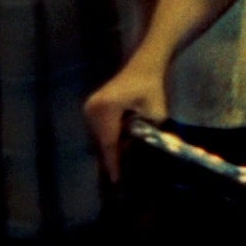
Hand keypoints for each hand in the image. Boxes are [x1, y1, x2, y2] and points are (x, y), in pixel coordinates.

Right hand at [83, 62, 168, 181]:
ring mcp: (90, 107)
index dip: (114, 163)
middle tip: (122, 175)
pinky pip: (100, 128)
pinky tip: (120, 145)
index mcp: (105, 109)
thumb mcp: (156, 112)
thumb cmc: (152, 86)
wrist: (145, 64)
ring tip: (121, 164)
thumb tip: (146, 154)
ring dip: (111, 147)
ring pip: (101, 136)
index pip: (110, 143)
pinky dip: (110, 137)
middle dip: (113, 156)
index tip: (117, 180)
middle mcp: (92, 109)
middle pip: (103, 141)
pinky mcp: (92, 106)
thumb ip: (150, 133)